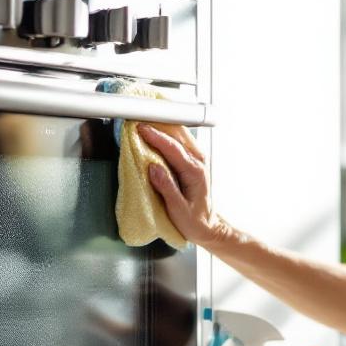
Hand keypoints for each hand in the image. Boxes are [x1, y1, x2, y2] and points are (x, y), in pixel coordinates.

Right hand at [137, 123, 232, 246]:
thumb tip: (154, 169)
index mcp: (195, 172)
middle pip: (178, 134)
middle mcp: (198, 162)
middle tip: (138, 119)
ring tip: (145, 121)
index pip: (173, 148)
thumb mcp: (178, 210)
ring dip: (163, 126)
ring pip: (180, 134)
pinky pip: (180, 140)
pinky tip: (157, 130)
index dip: (156, 136)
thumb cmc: (194, 221)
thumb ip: (166, 188)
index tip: (140, 129)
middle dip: (158, 125)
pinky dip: (167, 133)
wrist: (207, 226)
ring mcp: (197, 159)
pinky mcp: (192, 160)